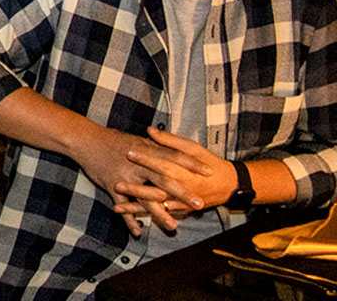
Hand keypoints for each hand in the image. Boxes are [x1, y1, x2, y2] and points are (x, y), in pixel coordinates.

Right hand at [71, 126, 213, 235]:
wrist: (85, 140)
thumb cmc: (112, 140)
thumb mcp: (136, 139)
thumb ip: (155, 145)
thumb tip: (173, 146)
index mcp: (145, 150)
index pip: (173, 156)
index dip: (191, 164)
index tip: (209, 172)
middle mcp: (137, 164)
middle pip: (163, 180)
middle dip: (182, 193)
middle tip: (199, 204)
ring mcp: (125, 176)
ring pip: (144, 198)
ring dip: (159, 213)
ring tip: (173, 227)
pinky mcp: (111, 186)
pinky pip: (123, 206)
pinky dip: (129, 220)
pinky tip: (138, 231)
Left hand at [112, 127, 232, 228]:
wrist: (229, 185)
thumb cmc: (210, 162)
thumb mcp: (193, 147)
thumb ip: (170, 140)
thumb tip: (150, 129)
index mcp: (183, 171)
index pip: (161, 164)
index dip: (145, 159)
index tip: (129, 153)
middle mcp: (180, 188)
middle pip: (156, 189)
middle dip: (135, 188)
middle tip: (116, 184)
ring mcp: (180, 202)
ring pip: (156, 206)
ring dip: (136, 208)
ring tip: (117, 207)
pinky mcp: (181, 210)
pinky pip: (162, 215)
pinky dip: (146, 216)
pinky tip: (131, 217)